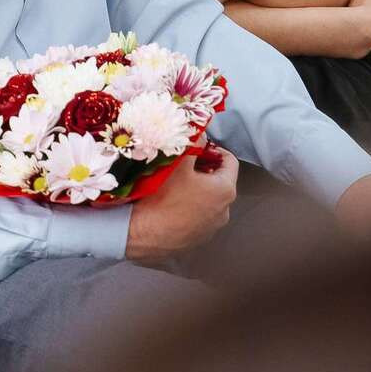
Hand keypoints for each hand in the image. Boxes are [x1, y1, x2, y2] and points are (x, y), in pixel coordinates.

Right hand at [124, 146, 238, 262]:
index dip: (214, 150)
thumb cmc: (162, 197)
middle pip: (219, 181)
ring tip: (176, 184)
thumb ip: (193, 142)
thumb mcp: (178, 161)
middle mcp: (224, 211)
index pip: (230, 161)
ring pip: (208, 200)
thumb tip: (198, 131)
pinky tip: (171, 203)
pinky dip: (190, 208)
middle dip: (204, 169)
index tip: (198, 148)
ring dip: (197, 190)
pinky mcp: (197, 239)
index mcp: (225, 190)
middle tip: (184, 164)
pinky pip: (198, 217)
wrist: (140, 233)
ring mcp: (211, 228)